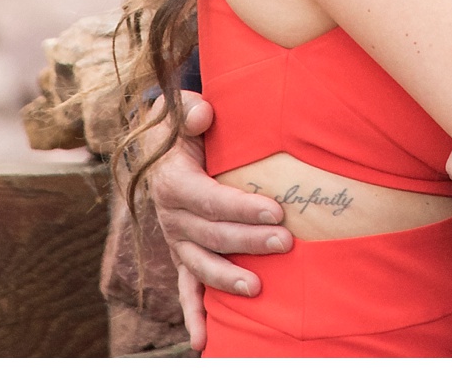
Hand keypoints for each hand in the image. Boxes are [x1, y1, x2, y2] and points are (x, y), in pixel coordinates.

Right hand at [145, 93, 291, 348]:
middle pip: (213, 235)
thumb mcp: (182, 111)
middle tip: (287, 241)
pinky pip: (185, 290)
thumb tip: (203, 114)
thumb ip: (191, 111)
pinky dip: (194, 315)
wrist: (164, 148)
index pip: (211, 200)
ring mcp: (177, 242)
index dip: (242, 207)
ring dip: (230, 278)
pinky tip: (204, 341)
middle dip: (251, 240)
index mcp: (174, 182)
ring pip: (202, 265)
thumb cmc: (185, 127)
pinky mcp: (183, 256)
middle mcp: (171, 217)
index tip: (277, 209)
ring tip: (259, 286)